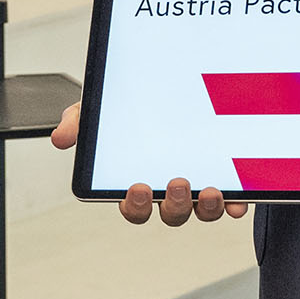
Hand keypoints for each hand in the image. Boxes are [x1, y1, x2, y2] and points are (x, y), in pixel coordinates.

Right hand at [50, 102, 246, 224]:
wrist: (179, 85)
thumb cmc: (134, 107)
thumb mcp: (104, 109)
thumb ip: (80, 121)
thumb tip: (60, 138)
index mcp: (139, 180)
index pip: (134, 206)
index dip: (136, 205)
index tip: (137, 188)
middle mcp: (170, 189)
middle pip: (171, 214)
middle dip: (173, 205)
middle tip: (176, 183)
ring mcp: (200, 187)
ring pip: (204, 211)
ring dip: (207, 208)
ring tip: (210, 189)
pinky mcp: (229, 179)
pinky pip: (235, 199)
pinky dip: (239, 202)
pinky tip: (240, 196)